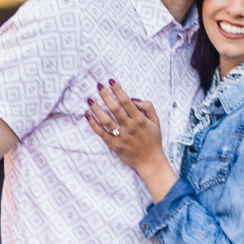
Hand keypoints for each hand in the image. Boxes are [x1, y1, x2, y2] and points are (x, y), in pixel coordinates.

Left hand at [86, 80, 176, 198]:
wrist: (150, 162)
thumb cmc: (153, 140)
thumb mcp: (156, 121)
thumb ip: (147, 107)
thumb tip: (133, 99)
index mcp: (140, 120)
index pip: (127, 101)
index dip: (118, 90)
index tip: (111, 81)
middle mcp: (130, 127)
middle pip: (115, 108)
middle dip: (105, 95)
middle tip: (98, 85)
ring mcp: (121, 137)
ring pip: (106, 120)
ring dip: (96, 109)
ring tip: (89, 99)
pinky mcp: (114, 145)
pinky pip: (102, 133)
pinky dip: (94, 124)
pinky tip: (88, 115)